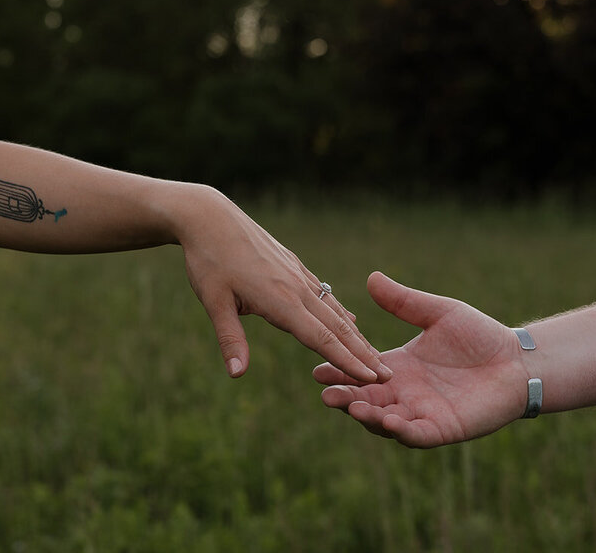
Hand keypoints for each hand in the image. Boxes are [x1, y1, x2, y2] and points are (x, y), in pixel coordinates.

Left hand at [175, 186, 390, 382]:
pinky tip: (350, 320)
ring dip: (356, 335)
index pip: (321, 339)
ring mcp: (298, 274)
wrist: (210, 216)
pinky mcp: (294, 265)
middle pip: (337, 327)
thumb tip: (237, 375)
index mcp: (280, 300)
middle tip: (388, 376)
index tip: (372, 379)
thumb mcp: (214, 302)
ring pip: (334, 310)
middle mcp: (296, 287)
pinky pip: (324, 294)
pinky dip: (341, 311)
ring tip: (375, 355)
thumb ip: (230, 339)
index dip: (348, 362)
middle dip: (363, 353)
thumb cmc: (207, 261)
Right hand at [313, 272, 527, 446]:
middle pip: (365, 399)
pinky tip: (388, 421)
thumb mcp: (437, 313)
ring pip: (384, 421)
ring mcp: (421, 413)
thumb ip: (404, 301)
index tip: (317, 368)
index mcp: (398, 366)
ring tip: (353, 406)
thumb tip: (372, 277)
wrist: (517, 360)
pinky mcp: (442, 428)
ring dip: (366, 417)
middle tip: (326, 393)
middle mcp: (403, 393)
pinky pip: (416, 434)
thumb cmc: (479, 336)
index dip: (338, 371)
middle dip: (344, 398)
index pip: (360, 370)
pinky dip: (400, 430)